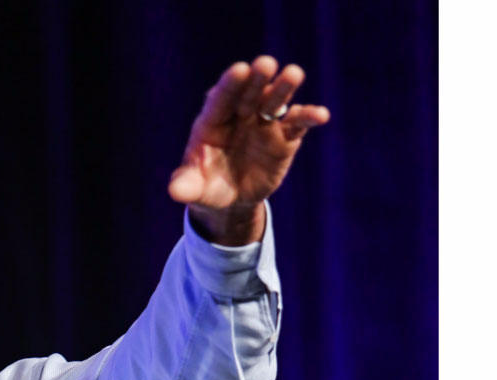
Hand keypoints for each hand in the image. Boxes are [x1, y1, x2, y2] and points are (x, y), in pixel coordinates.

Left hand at [168, 56, 329, 244]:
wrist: (230, 199)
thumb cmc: (206, 186)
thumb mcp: (193, 188)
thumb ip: (186, 186)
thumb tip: (175, 192)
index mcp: (212, 121)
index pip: (220, 98)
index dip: (229, 84)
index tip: (240, 70)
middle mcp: (239, 116)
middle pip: (249, 93)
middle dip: (257, 79)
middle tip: (265, 63)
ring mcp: (263, 124)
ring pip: (275, 101)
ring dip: (283, 88)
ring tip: (293, 74)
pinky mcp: (284, 139)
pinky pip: (297, 125)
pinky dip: (309, 117)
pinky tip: (321, 115)